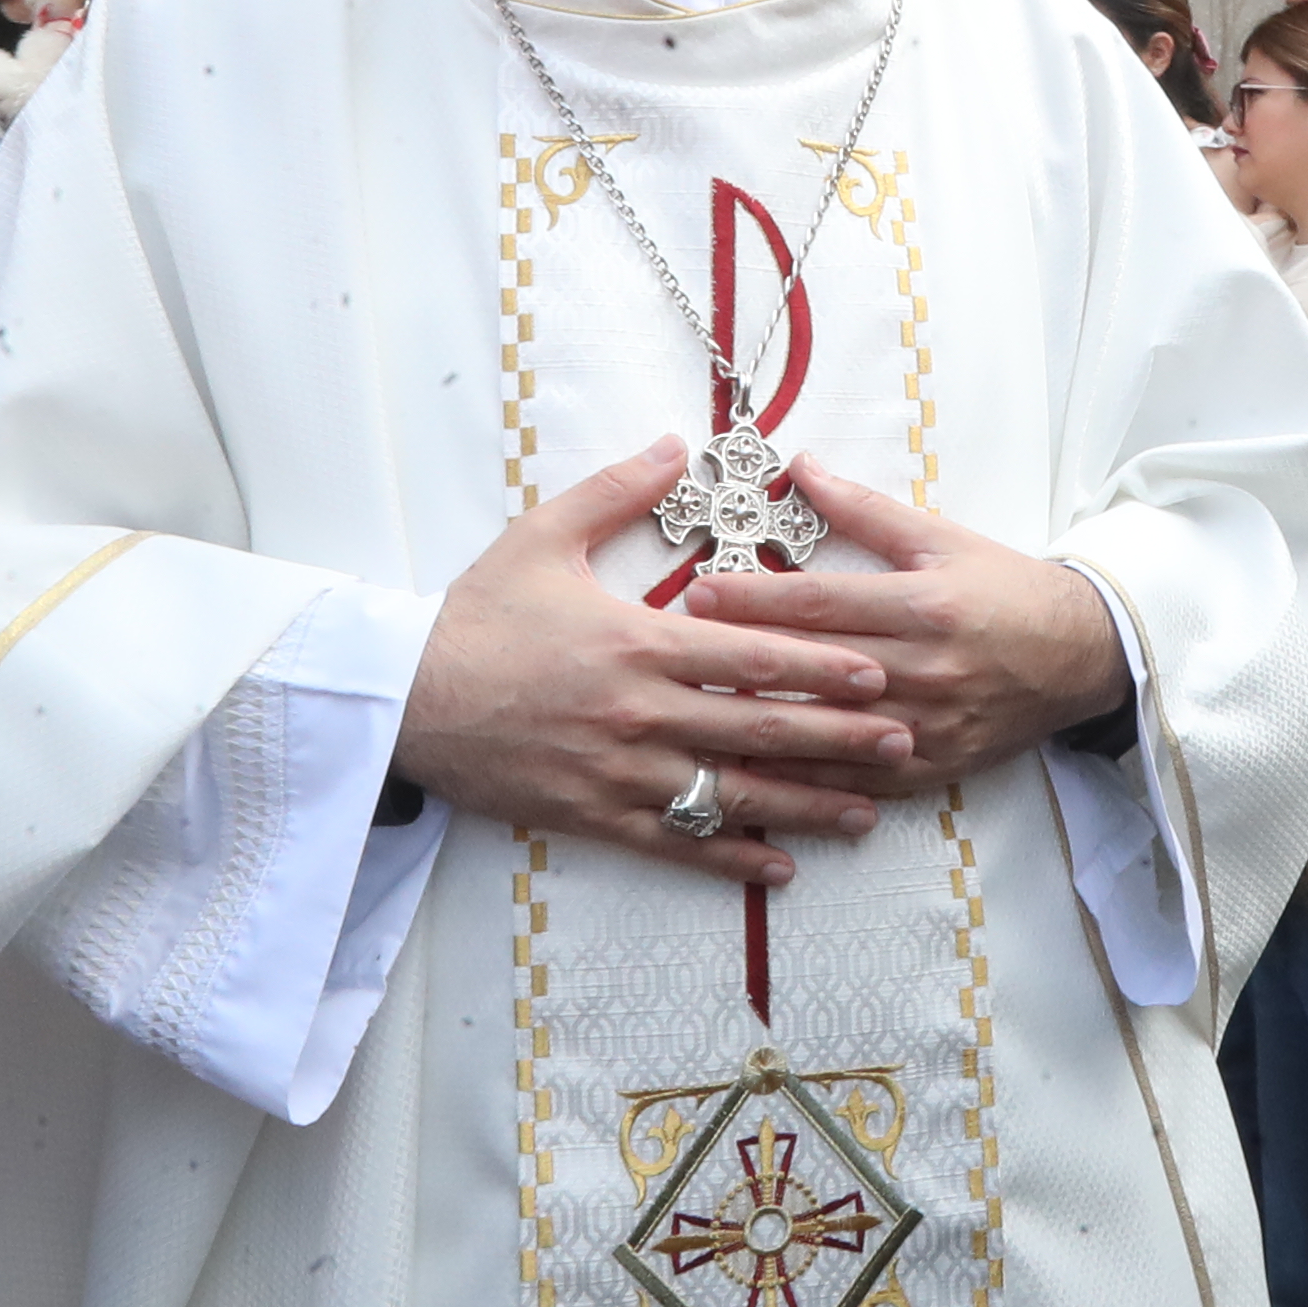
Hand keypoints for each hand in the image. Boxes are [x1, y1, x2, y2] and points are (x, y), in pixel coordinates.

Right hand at [397, 439, 912, 884]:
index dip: (824, 666)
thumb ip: (616, 489)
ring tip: (868, 811)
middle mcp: (642, 711)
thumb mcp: (542, 536)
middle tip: (904, 742)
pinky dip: (732, 856)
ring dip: (807, 804)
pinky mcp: (593, 815)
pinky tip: (780, 863)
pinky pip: (676, 843)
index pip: (753, 655)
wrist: (403, 698)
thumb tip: (674, 442)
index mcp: (640, 641)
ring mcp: (620, 770)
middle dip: (841, 738)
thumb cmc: (474, 617)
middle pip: (761, 728)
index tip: (881, 673)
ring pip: (732, 793)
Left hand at [681, 456, 1128, 787]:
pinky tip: (761, 777)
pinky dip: (810, 780)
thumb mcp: (941, 537)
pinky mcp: (936, 765)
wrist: (1082, 653)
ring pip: (831, 731)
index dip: (753, 598)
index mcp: (922, 604)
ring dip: (764, 727)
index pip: (818, 603)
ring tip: (699, 719)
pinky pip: (861, 779)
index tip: (696, 590)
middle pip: (813, 666)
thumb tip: (801, 467)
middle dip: (739, 659)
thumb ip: (865, 508)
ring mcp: (929, 723)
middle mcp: (923, 666)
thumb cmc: (1006, 588)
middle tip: (675, 653)